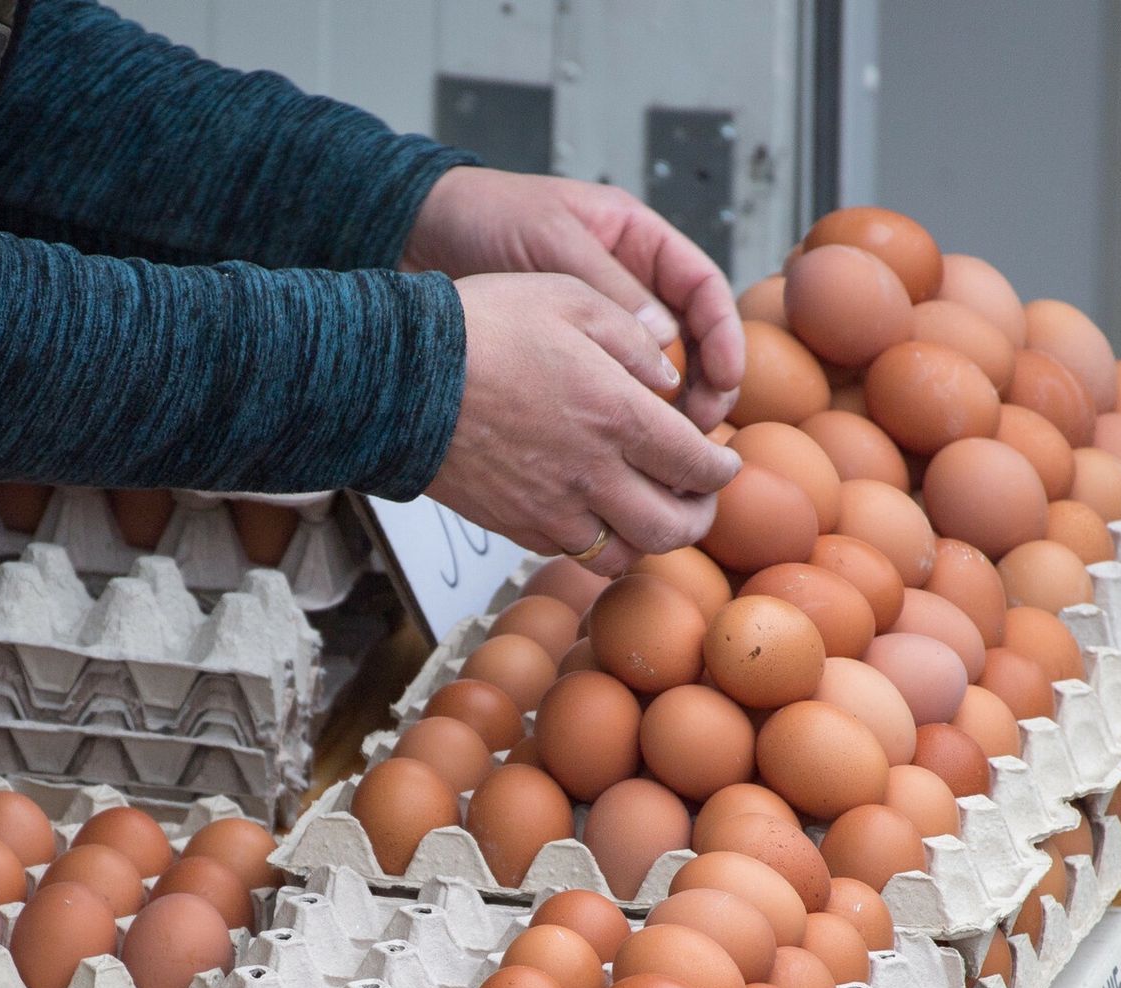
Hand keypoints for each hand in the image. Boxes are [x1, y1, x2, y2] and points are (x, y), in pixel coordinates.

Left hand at [403, 168, 743, 429]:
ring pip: (655, 374)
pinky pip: (610, 391)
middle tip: (700, 429)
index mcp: (636, 241)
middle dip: (705, 386)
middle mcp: (627, 283)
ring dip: (669, 412)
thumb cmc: (484, 217)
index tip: (726, 379)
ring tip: (667, 450)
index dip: (723, 335)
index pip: (703, 288)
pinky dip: (623, 418)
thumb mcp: (550, 239)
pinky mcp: (568, 357)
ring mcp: (599, 322)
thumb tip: (664, 345)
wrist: (416, 233)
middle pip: (691, 341)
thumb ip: (607, 287)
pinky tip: (621, 449)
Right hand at [426, 274, 742, 576]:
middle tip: (699, 499)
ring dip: (648, 540)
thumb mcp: (570, 298)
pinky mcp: (515, 525)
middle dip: (698, 518)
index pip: (699, 466)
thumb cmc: (482, 326)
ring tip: (649, 513)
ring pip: (625, 555)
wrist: (397, 376)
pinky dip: (596, 541)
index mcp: (618, 415)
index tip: (723, 461)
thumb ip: (634, 340)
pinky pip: (572, 552)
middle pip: (673, 529)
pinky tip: (592, 511)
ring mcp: (551, 508)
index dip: (722, 470)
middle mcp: (592, 473)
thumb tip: (671, 381)